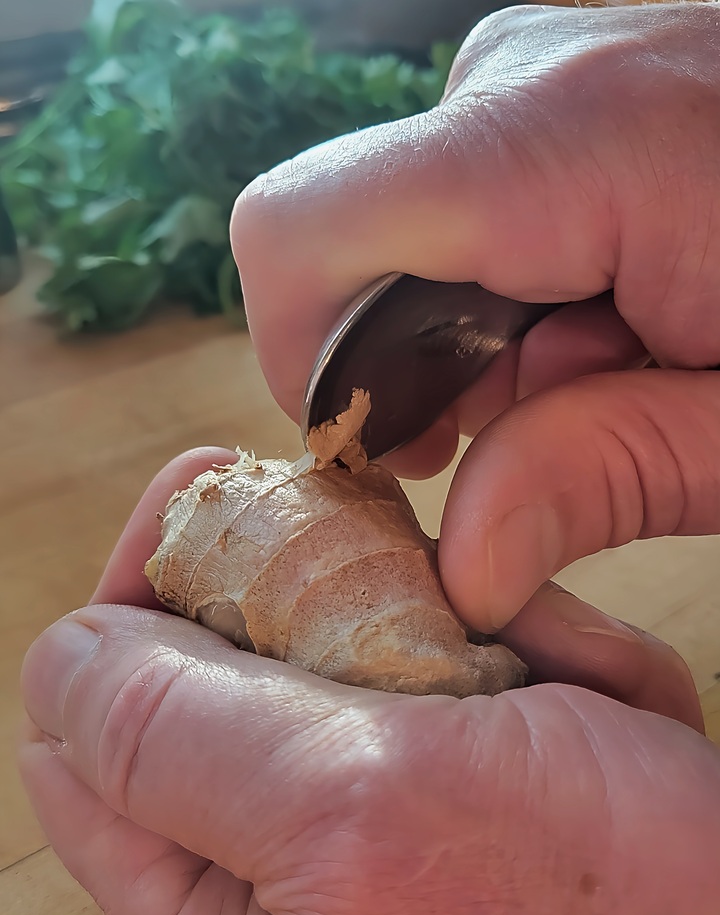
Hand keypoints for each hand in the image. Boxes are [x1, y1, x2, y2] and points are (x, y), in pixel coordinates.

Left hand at [19, 451, 719, 914]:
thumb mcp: (357, 817)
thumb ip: (176, 738)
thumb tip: (60, 657)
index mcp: (212, 903)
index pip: (101, 716)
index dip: (145, 580)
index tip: (207, 486)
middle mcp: (285, 860)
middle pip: (243, 654)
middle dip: (343, 598)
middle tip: (438, 603)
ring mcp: (387, 803)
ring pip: (366, 632)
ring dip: (467, 629)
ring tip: (558, 699)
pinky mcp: (470, 762)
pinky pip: (464, 646)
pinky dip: (537, 648)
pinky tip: (600, 711)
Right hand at [231, 1, 719, 633]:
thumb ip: (601, 479)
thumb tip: (463, 564)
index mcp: (570, 144)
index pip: (301, 234)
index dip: (303, 362)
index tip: (387, 453)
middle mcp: (529, 76)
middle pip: (353, 249)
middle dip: (423, 367)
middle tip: (556, 422)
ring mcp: (544, 69)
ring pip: (411, 235)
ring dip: (485, 337)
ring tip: (618, 362)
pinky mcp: (564, 84)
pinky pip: (469, 207)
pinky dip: (518, 291)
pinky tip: (618, 314)